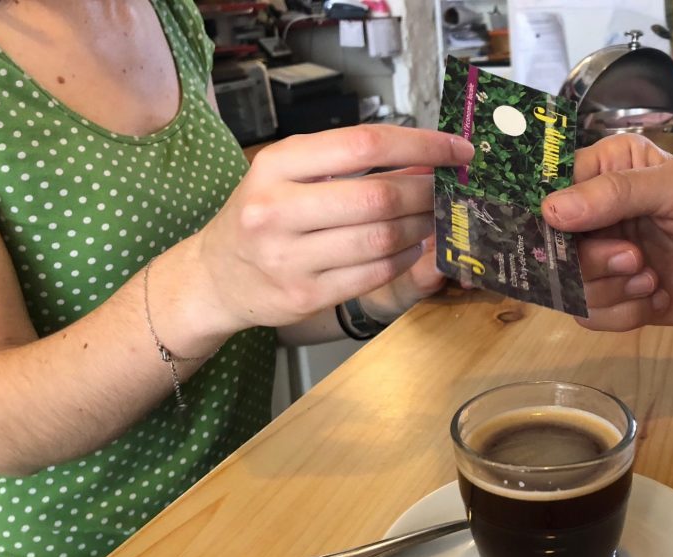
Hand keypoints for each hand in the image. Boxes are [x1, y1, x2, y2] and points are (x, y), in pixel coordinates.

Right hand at [192, 125, 473, 333]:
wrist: (214, 277)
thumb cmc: (262, 217)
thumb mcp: (288, 175)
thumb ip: (348, 162)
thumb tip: (426, 157)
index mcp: (276, 164)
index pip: (363, 145)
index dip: (421, 145)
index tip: (458, 149)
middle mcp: (277, 208)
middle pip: (378, 196)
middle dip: (426, 192)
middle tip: (447, 191)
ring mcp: (289, 256)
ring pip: (381, 239)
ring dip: (420, 228)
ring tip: (431, 219)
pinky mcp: (304, 295)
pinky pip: (373, 274)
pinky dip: (404, 259)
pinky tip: (411, 248)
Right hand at [542, 134, 672, 330]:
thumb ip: (618, 192)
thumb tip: (551, 210)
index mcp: (605, 170)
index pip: (549, 187)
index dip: (550, 213)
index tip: (569, 231)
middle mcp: (594, 213)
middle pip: (550, 244)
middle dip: (592, 260)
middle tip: (635, 258)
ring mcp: (601, 258)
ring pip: (566, 285)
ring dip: (612, 288)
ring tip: (653, 278)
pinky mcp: (613, 298)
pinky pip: (588, 315)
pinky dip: (624, 313)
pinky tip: (657, 298)